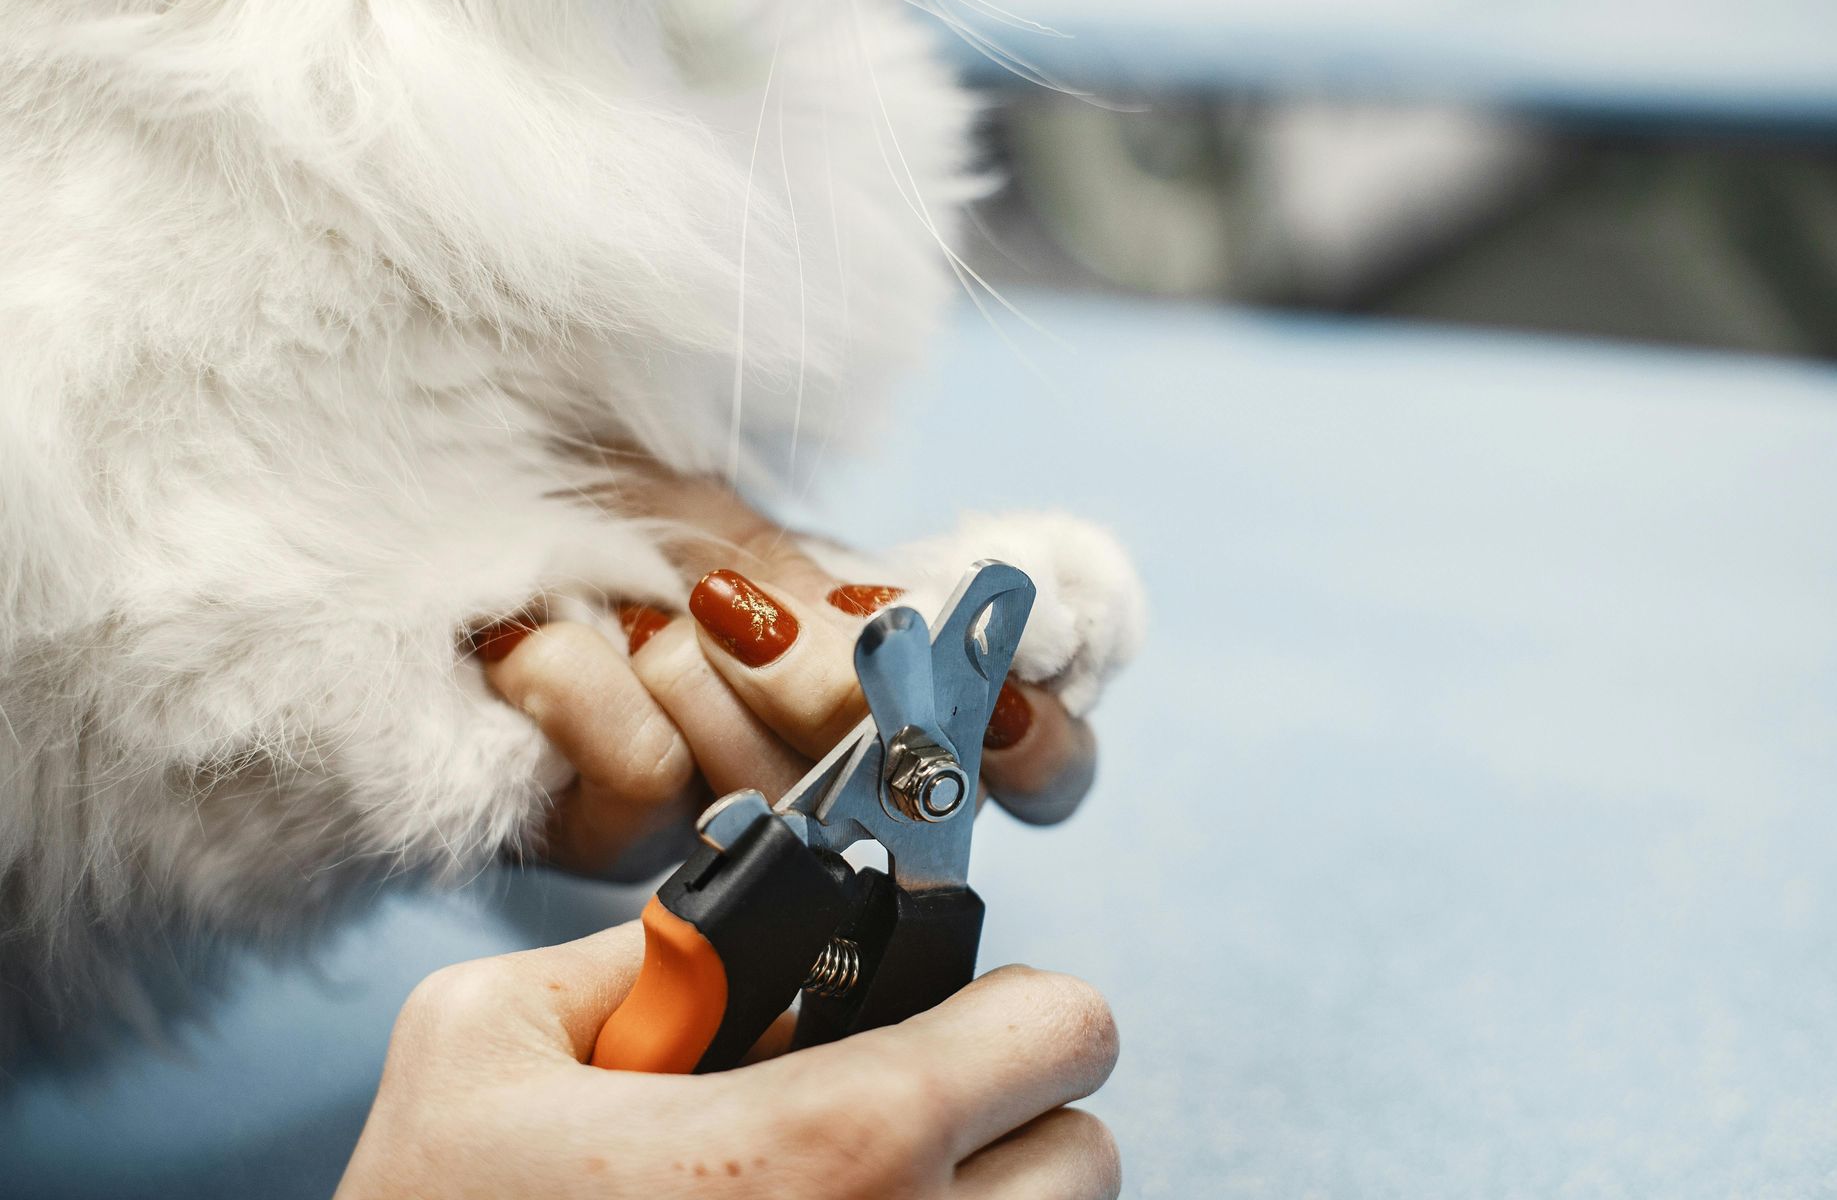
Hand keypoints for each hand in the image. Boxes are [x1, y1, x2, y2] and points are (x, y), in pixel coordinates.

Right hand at [335, 924, 1121, 1198]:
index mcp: (834, 1147)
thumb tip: (728, 934)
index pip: (1061, 1031)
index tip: (949, 1020)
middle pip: (1085, 1151)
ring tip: (848, 1195)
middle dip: (1003, 1115)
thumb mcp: (479, 1043)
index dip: (1008, 1007)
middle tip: (893, 1117)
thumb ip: (630, 951)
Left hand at [474, 473, 1099, 873]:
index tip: (997, 703)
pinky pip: (641, 782)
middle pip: (893, 778)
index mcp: (891, 688)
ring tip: (628, 615)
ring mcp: (721, 816)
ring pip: (770, 784)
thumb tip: (943, 678)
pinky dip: (585, 681)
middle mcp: (823, 772)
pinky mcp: (607, 839)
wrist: (457, 496)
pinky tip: (537, 644)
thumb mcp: (756, 538)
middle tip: (727, 608)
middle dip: (813, 677)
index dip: (1035, 744)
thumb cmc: (615, 497)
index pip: (1034, 760)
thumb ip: (856, 619)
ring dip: (688, 666)